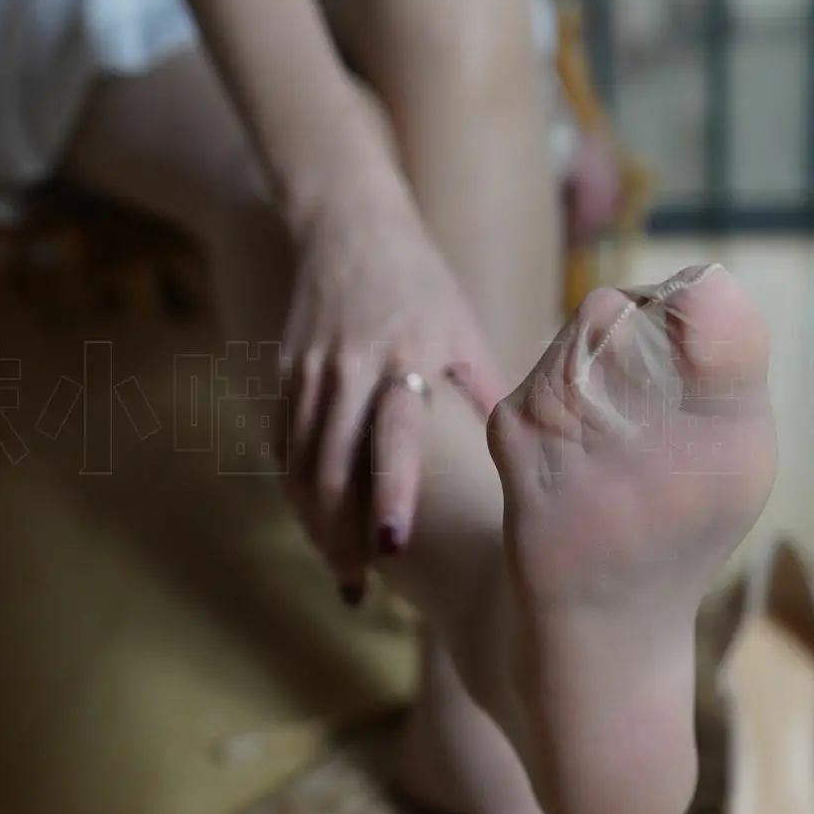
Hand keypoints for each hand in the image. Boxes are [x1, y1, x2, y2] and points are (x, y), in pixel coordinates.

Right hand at [281, 165, 510, 597]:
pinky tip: (315, 522)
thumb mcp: (466, 330)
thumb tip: (531, 461)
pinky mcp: (284, 372)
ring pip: (299, 462)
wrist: (350, 226)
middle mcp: (351, 366)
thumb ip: (488, 395)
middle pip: (333, 464)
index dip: (391, 493)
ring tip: (342, 570)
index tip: (393, 547)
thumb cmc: (425, 286)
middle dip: (340, 532)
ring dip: (314, 522)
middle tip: (360, 587)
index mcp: (407, 356)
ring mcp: (310, 370)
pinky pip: (282, 443)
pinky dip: (296, 488)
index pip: (394, 436)